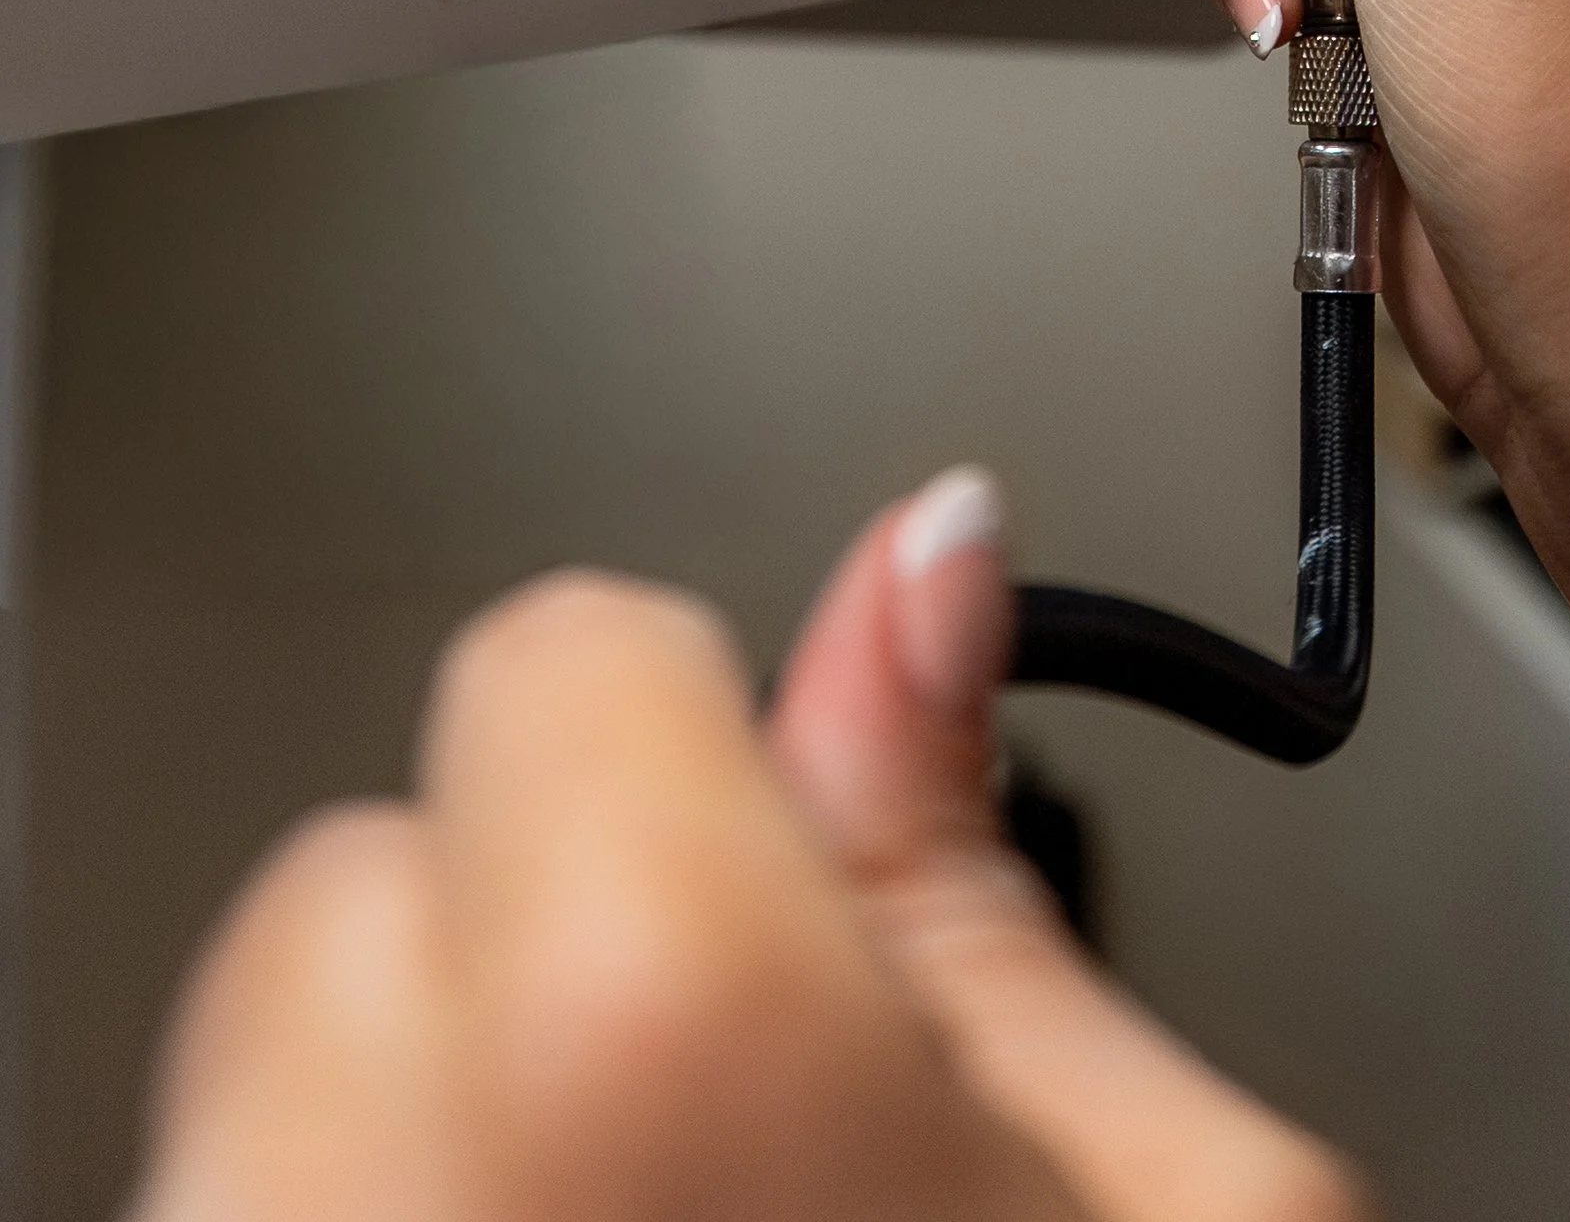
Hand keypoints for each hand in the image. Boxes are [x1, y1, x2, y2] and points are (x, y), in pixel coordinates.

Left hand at [132, 477, 1366, 1221]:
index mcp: (649, 1041)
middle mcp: (369, 1185)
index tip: (774, 873)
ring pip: (264, 1072)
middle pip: (384, 866)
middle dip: (546, 958)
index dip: (706, 764)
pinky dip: (355, 1221)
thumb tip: (920, 563)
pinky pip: (228, 1199)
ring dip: (427, 1124)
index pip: (561, 656)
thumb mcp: (1192, 1190)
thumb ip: (988, 854)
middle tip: (735, 1139)